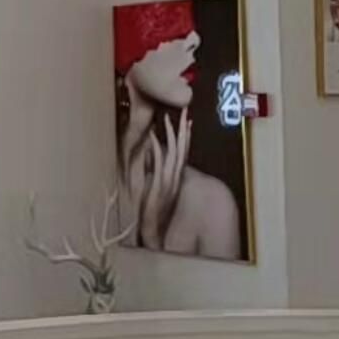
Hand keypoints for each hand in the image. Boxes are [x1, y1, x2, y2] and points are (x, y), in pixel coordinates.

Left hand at [134, 111, 190, 246]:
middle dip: (182, 128)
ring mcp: (168, 180)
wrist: (153, 229)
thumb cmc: (154, 210)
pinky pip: (159, 163)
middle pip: (182, 148)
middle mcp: (175, 176)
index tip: (187, 119)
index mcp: (176, 176)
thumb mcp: (160, 190)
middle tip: (184, 110)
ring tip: (166, 117)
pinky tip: (151, 139)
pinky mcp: (159, 185)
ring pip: (173, 153)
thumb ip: (158, 174)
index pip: (184, 151)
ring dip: (170, 135)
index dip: (186, 135)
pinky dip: (156, 150)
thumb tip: (151, 159)